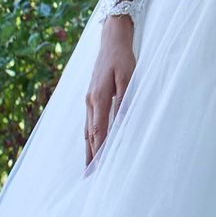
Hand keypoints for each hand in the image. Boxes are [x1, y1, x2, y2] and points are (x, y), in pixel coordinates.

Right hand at [84, 16, 136, 166]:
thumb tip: (122, 121)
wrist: (110, 40)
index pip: (99, 130)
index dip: (99, 150)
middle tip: (90, 176)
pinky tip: (90, 144)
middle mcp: (90, 101)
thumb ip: (125, 99)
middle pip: (90, 134)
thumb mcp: (128, 76)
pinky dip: (89, 136)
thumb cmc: (122, 58)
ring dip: (88, 149)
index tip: (100, 167)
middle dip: (91, 156)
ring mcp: (88, 99)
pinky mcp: (90, 97)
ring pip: (87, 129)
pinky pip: (89, 121)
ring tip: (88, 167)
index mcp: (99, 97)